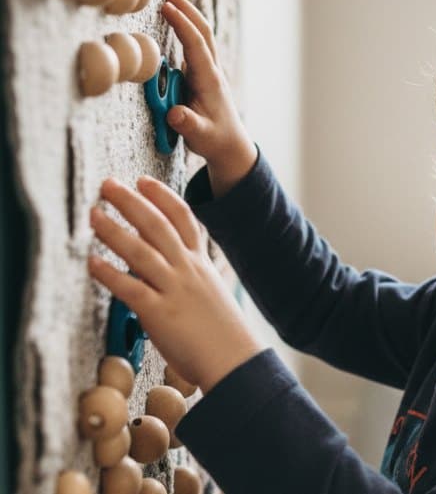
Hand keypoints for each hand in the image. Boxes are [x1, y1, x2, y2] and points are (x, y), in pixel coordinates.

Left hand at [88, 176, 264, 392]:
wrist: (235, 361)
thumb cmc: (223, 333)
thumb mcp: (211, 293)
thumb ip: (192, 276)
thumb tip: (171, 267)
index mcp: (201, 264)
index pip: (184, 219)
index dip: (163, 197)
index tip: (143, 181)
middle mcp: (188, 270)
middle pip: (157, 226)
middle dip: (131, 202)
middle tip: (108, 185)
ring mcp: (175, 290)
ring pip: (141, 251)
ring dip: (114, 230)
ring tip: (93, 214)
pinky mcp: (160, 314)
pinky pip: (130, 289)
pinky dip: (109, 274)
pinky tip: (92, 262)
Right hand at [162, 0, 256, 196]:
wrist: (230, 145)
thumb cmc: (214, 139)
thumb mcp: (200, 136)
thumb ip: (188, 125)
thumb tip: (176, 114)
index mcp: (210, 81)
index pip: (196, 46)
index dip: (182, 25)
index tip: (167, 7)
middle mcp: (212, 71)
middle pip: (203, 33)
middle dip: (187, 10)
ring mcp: (209, 71)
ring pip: (201, 37)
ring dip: (187, 15)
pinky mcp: (203, 75)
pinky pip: (196, 45)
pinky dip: (186, 28)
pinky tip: (175, 19)